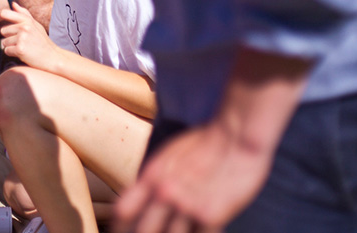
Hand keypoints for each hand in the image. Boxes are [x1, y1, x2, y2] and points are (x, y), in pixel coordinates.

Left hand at [0, 2, 62, 72]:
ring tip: (23, 47)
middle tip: (22, 42)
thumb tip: (13, 4)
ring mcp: (22, 38)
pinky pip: (6, 51)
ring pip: (4, 42)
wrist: (52, 57)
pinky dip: (12, 53)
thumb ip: (24, 14)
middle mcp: (24, 27)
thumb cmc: (43, 42)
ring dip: (11, 46)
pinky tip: (22, 53)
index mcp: (27, 20)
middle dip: (9, 37)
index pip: (5, 13)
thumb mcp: (36, 25)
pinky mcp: (20, 49)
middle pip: (3, 31)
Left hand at [113, 121, 274, 232]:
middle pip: (142, 232)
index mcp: (151, 176)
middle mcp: (164, 192)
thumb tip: (144, 200)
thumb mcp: (169, 156)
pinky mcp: (211, 215)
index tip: (123, 232)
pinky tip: (202, 230)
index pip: (122, 211)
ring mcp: (187, 205)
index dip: (119, 227)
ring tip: (183, 228)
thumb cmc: (205, 142)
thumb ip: (154, 180)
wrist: (237, 134)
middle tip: (156, 232)